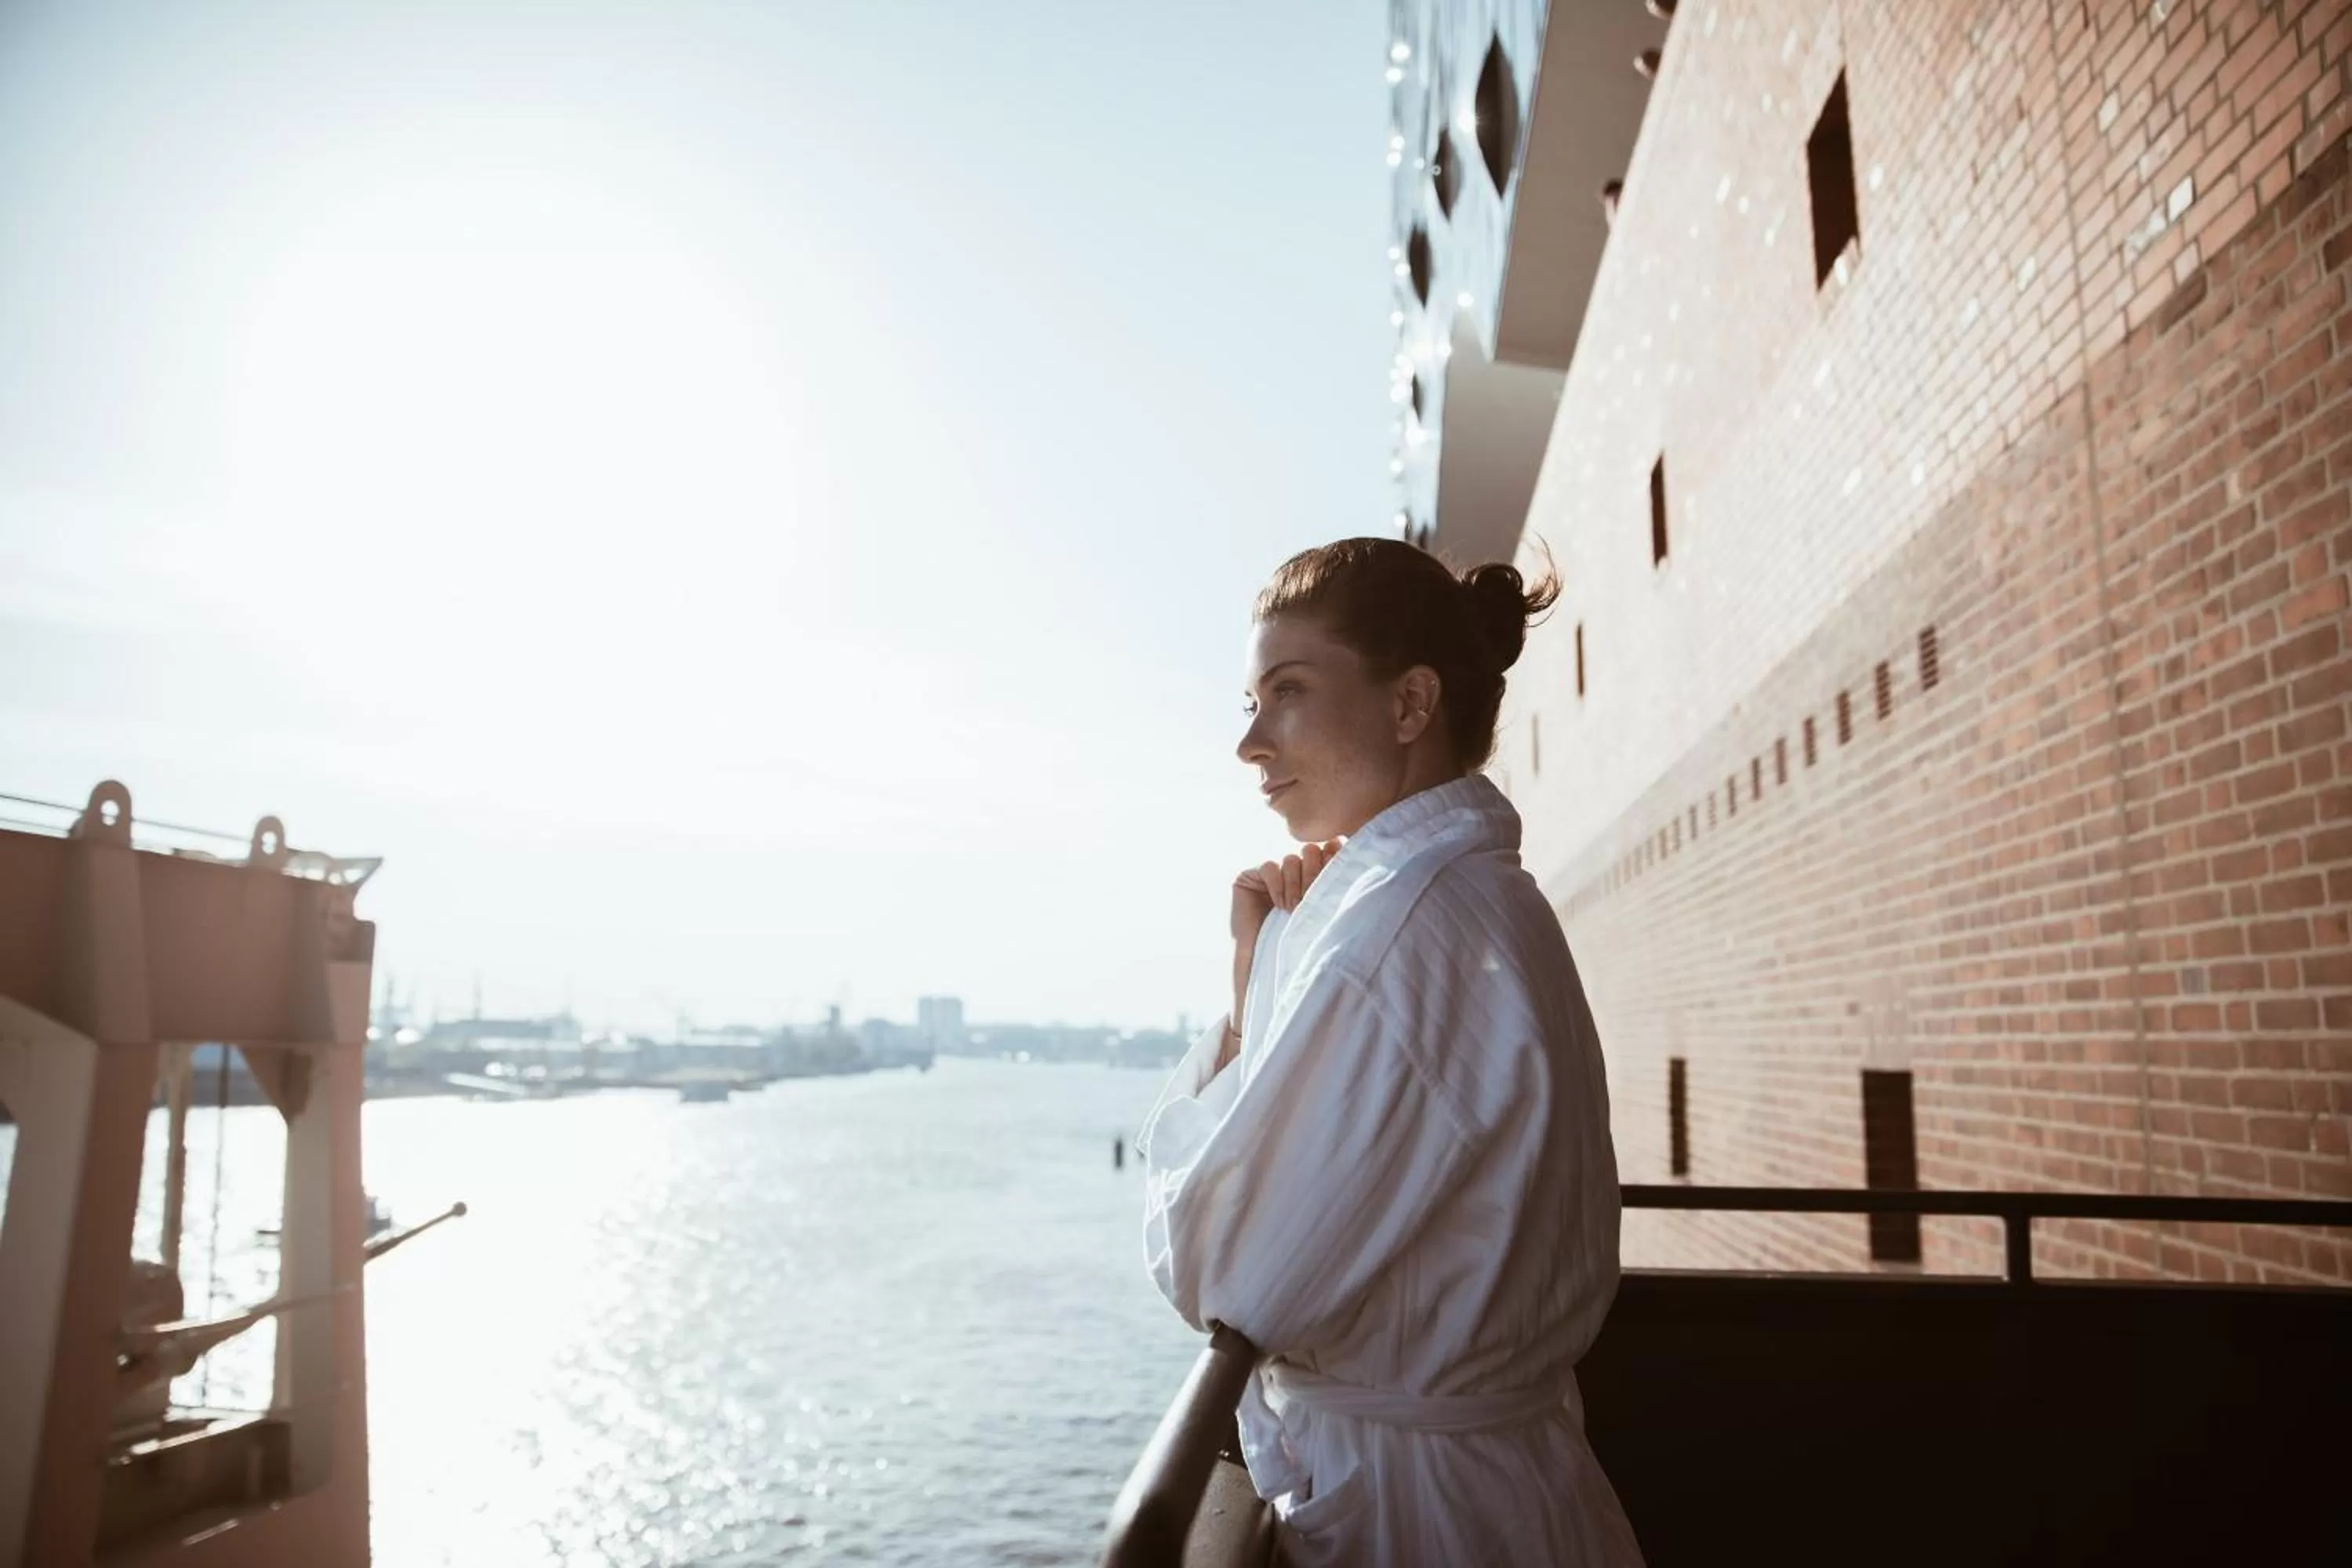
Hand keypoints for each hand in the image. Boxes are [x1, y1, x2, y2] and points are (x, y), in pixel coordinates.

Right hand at [1228, 841, 1342, 1052]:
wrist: (1266, 961)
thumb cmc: (1300, 943)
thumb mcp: (1324, 914)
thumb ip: (1333, 885)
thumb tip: (1345, 851)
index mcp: (1315, 876)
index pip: (1328, 851)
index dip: (1332, 860)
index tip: (1336, 879)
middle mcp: (1294, 873)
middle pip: (1311, 851)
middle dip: (1313, 874)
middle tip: (1310, 900)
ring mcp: (1272, 874)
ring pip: (1291, 859)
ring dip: (1294, 885)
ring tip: (1293, 909)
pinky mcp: (1250, 877)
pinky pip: (1269, 866)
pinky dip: (1276, 884)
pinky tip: (1277, 905)